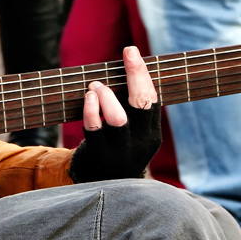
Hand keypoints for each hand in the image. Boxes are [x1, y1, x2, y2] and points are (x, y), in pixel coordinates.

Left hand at [69, 47, 161, 182]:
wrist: (103, 187)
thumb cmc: (116, 149)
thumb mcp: (132, 134)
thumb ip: (131, 110)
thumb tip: (124, 69)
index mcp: (151, 134)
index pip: (151, 99)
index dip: (142, 73)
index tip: (131, 51)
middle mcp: (140, 142)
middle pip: (142, 104)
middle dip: (136, 75)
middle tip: (128, 53)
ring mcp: (120, 151)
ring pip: (118, 119)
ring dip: (106, 96)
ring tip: (96, 85)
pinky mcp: (100, 156)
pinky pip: (95, 130)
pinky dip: (91, 110)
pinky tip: (88, 97)